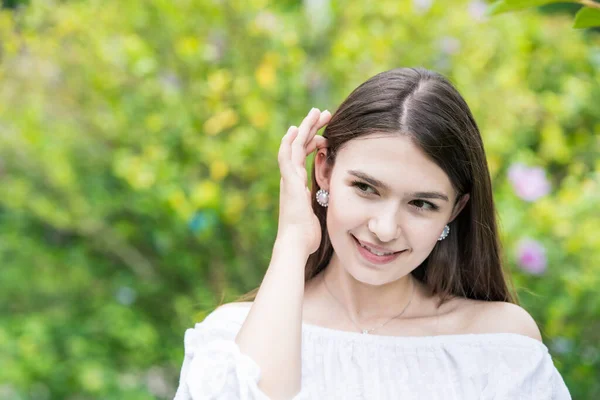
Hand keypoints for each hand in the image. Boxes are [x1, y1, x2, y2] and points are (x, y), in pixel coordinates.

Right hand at [276, 108, 331, 255]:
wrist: (296, 245)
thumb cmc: (308, 236)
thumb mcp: (321, 214)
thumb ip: (326, 203)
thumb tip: (339, 201)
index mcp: (298, 186)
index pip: (305, 157)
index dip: (315, 144)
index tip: (326, 135)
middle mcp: (291, 180)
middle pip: (299, 146)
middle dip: (311, 129)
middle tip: (323, 114)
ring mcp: (288, 179)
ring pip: (294, 146)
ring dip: (305, 128)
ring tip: (316, 113)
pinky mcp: (288, 181)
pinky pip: (287, 156)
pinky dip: (291, 141)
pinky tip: (298, 128)